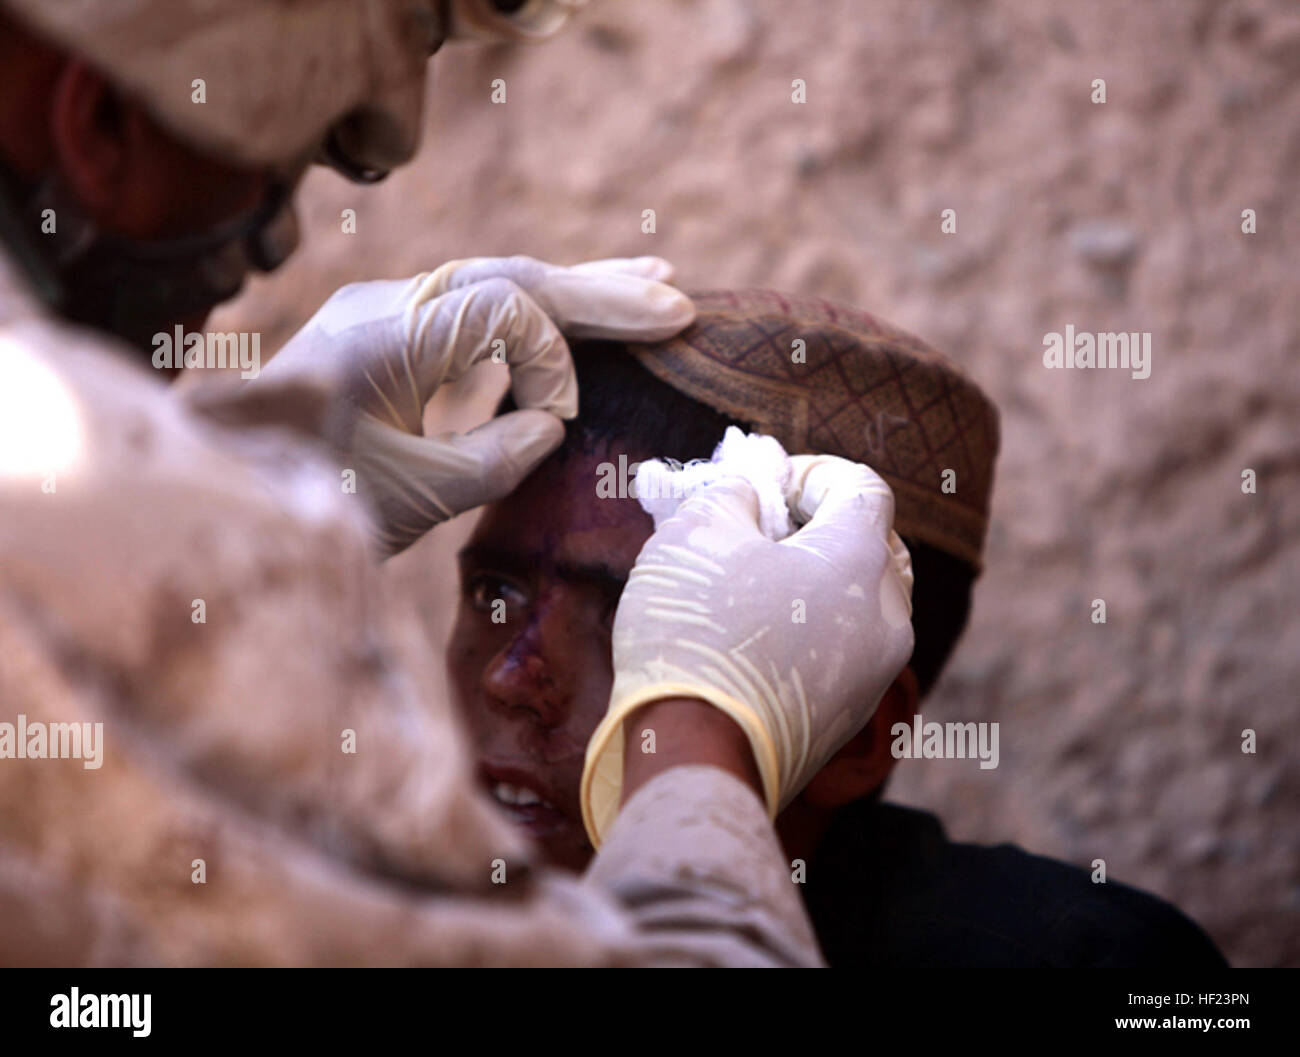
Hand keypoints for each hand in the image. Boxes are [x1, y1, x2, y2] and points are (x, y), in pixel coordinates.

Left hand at [267, 256, 694, 554]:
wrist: (225, 497)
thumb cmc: (304, 503)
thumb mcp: (410, 498)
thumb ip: (493, 460)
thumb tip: (551, 424)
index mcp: (385, 333)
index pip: (505, 310)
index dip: (558, 353)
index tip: (567, 417)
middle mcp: (388, 305)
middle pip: (512, 278)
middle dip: (597, 288)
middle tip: (675, 297)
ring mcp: (389, 314)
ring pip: (500, 283)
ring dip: (575, 285)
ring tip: (652, 277)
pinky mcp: (394, 336)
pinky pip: (478, 310)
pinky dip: (534, 312)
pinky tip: (578, 309)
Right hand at [580, 454, 914, 844]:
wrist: (696, 758)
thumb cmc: (697, 631)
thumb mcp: (696, 532)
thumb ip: (731, 495)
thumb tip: (749, 500)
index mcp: (862, 559)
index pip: (862, 487)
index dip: (810, 473)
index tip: (762, 487)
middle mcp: (887, 617)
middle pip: (873, 546)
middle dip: (820, 529)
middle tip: (759, 534)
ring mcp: (875, 675)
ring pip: (860, 604)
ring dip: (816, 584)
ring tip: (750, 588)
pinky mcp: (848, 719)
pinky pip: (843, 653)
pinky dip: (810, 632)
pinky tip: (752, 640)